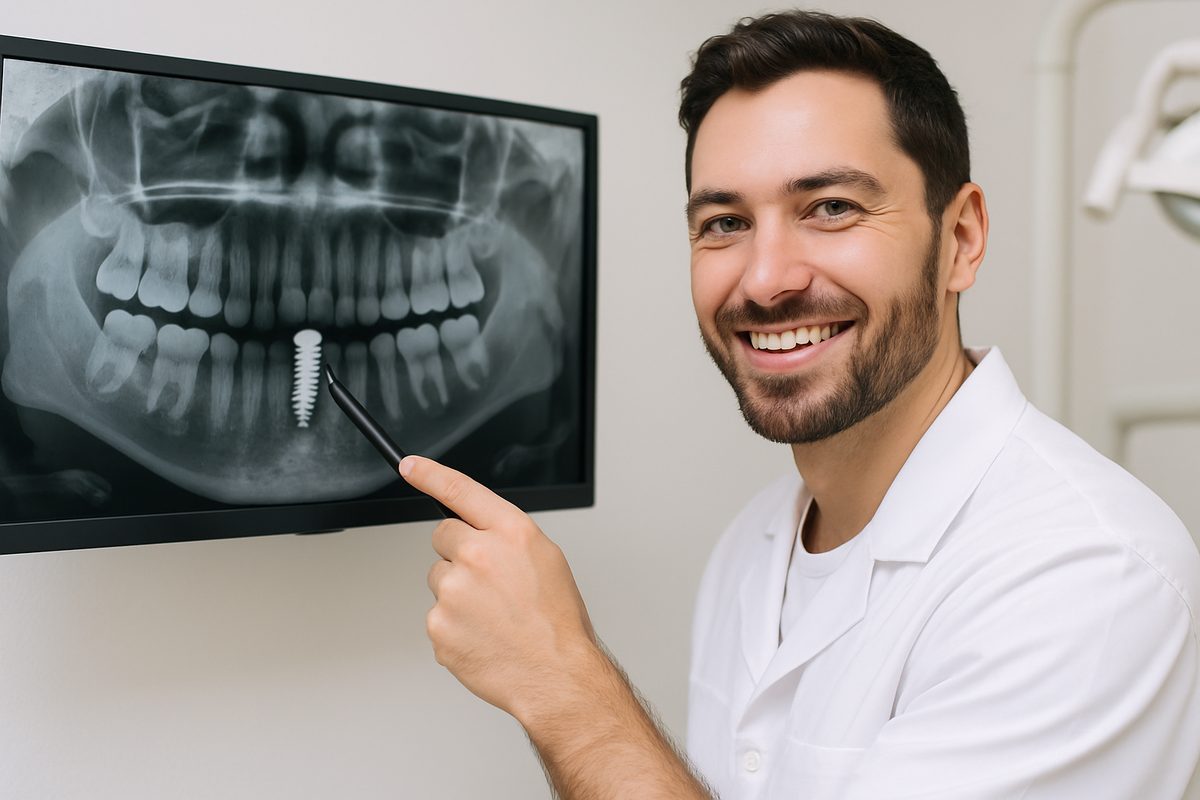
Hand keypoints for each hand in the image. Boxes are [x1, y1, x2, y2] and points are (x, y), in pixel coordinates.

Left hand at [399, 455, 597, 721]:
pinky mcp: (438, 625)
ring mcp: (453, 592)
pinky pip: (438, 616)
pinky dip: (455, 627)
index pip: (461, 491)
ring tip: (492, 617)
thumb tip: (478, 532)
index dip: (431, 474)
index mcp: (510, 533)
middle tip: (489, 583)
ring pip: (440, 579)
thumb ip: (507, 538)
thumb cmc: (556, 621)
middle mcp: (478, 555)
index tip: (410, 466)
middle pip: (444, 537)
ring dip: (458, 594)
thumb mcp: (546, 560)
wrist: (555, 674)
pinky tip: (483, 636)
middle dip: (459, 554)